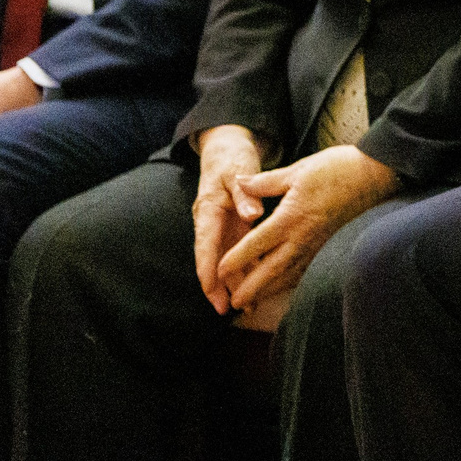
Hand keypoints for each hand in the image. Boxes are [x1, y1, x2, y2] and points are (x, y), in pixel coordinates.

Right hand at [193, 125, 270, 313]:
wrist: (227, 150)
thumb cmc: (232, 160)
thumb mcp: (238, 172)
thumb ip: (244, 194)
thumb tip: (252, 214)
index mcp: (208, 211)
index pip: (205, 245)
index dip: (207, 269)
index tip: (210, 290)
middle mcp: (211, 223)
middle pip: (212, 260)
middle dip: (216, 287)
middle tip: (225, 310)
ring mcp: (221, 227)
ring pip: (225, 260)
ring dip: (233, 283)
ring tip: (245, 307)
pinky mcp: (232, 227)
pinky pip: (237, 252)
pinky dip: (245, 269)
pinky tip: (255, 285)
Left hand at [214, 144, 396, 321]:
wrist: (376, 175)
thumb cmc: (337, 169)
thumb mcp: (297, 170)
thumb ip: (265, 182)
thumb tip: (240, 182)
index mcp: (290, 218)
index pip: (254, 246)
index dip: (234, 261)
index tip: (219, 272)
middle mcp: (302, 238)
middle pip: (270, 271)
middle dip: (250, 290)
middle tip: (233, 304)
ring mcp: (318, 245)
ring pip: (288, 276)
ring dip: (268, 292)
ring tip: (252, 303)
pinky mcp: (329, 246)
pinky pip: (305, 271)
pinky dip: (290, 282)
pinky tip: (283, 285)